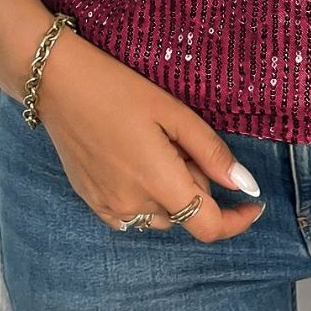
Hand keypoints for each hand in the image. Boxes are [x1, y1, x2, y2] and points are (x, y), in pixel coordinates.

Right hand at [30, 29, 266, 241]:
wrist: (56, 83)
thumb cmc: (118, 89)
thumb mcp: (173, 111)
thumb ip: (211, 152)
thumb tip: (246, 185)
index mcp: (157, 182)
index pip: (207, 226)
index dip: (236, 221)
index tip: (253, 204)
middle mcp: (131, 206)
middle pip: (185, 214)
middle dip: (197, 185)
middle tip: (181, 140)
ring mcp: (107, 208)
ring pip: (160, 216)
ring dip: (171, 192)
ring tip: (156, 145)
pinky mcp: (91, 202)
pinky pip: (133, 214)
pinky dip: (146, 196)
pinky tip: (136, 159)